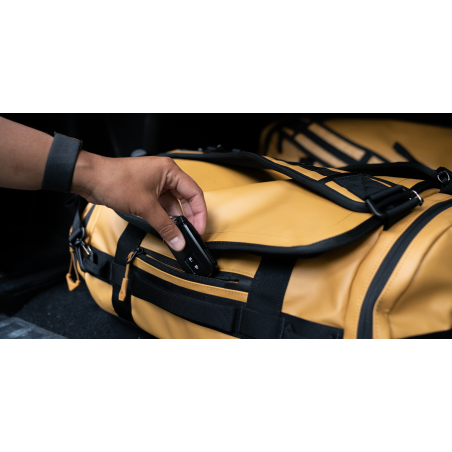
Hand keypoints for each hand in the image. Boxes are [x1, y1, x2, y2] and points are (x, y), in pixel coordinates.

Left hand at [71, 151, 206, 250]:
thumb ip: (165, 226)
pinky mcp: (146, 191)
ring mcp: (155, 183)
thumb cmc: (114, 180)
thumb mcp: (145, 207)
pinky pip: (162, 205)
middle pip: (186, 199)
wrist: (90, 179)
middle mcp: (165, 175)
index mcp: (170, 171)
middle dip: (189, 217)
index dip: (199, 213)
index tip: (199, 229)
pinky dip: (165, 217)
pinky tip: (166, 228)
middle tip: (191, 234)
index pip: (194, 193)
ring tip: (178, 234)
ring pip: (173, 204)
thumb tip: (178, 240)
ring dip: (175, 219)